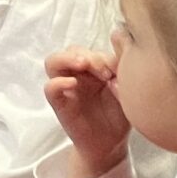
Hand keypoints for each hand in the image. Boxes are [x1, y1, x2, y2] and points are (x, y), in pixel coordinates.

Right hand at [44, 47, 132, 175]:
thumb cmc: (120, 114)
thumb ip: (121, 62)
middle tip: (104, 70)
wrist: (113, 145)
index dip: (100, 55)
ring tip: (83, 65)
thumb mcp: (126, 86)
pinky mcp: (59, 104)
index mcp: (92, 69)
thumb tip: (119, 32)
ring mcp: (66, 88)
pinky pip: (50, 88)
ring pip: (53, 62)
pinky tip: (72, 84)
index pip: (89, 50)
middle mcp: (76, 75)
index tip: (116, 69)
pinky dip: (57, 82)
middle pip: (70, 51)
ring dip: (67, 59)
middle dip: (87, 56)